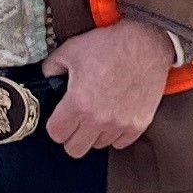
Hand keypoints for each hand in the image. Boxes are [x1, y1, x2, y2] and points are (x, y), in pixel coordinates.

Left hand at [45, 19, 179, 156]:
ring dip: (94, 134)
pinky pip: (120, 143)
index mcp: (78, 103)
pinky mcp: (138, 124)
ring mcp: (120, 124)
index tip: (59, 119)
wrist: (145, 43)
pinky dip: (115, 134)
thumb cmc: (110, 46)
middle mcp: (99, 118)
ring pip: (98, 145)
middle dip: (71, 136)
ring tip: (97, 114)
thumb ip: (52, 67)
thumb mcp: (71, 50)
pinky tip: (113, 116)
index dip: (55, 126)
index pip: (56, 134)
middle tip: (75, 122)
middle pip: (75, 149)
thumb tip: (47, 77)